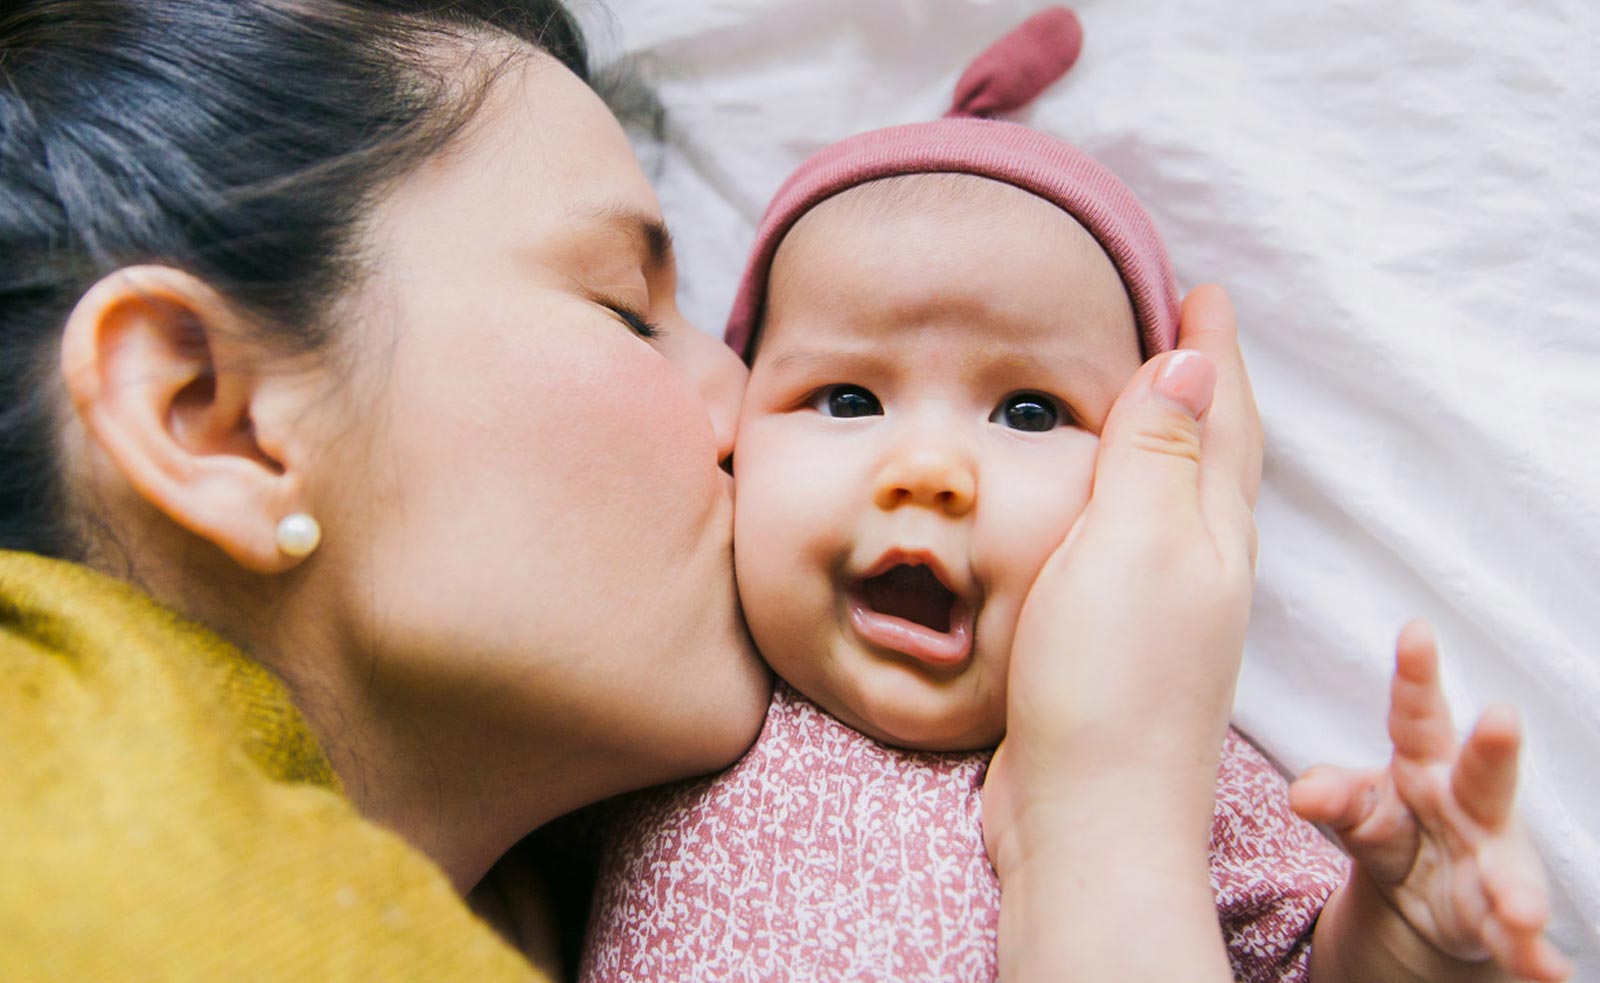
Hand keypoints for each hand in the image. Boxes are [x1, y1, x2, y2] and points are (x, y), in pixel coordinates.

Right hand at [982, 285, 1260, 982]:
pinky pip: (1123, 548)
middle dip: (1199, 388)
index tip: (1202, 291)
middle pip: (1211, 456)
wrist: (1089, 817)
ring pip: (1168, 502)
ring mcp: (1157, 611)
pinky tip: (1082, 511)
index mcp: (1210, 533)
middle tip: (1171, 330)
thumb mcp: (1137, 545)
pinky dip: (1114, 504)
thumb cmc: (1113, 682)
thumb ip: (1158, 454)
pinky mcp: (1113, 647)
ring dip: (1159, 443)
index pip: (1223, 418)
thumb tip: (1189, 363)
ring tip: (1128, 401)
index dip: (1215, 353)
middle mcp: (1198, 567)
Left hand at [1291, 619, 1570, 981]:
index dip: (1414, 673)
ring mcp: (1491, 859)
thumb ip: (1334, 794)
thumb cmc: (1392, 823)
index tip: (1413, 631)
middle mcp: (1469, 804)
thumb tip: (1302, 794)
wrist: (1424, 890)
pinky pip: (1517, 940)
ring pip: (1508, 869)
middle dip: (1492, 747)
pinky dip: (1534, 958)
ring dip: (1518, 890)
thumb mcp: (1358, 806)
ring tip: (1522, 910)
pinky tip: (1550, 973)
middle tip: (1500, 718)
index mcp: (1425, 762)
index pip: (1415, 712)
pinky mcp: (1500, 915)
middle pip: (1482, 773)